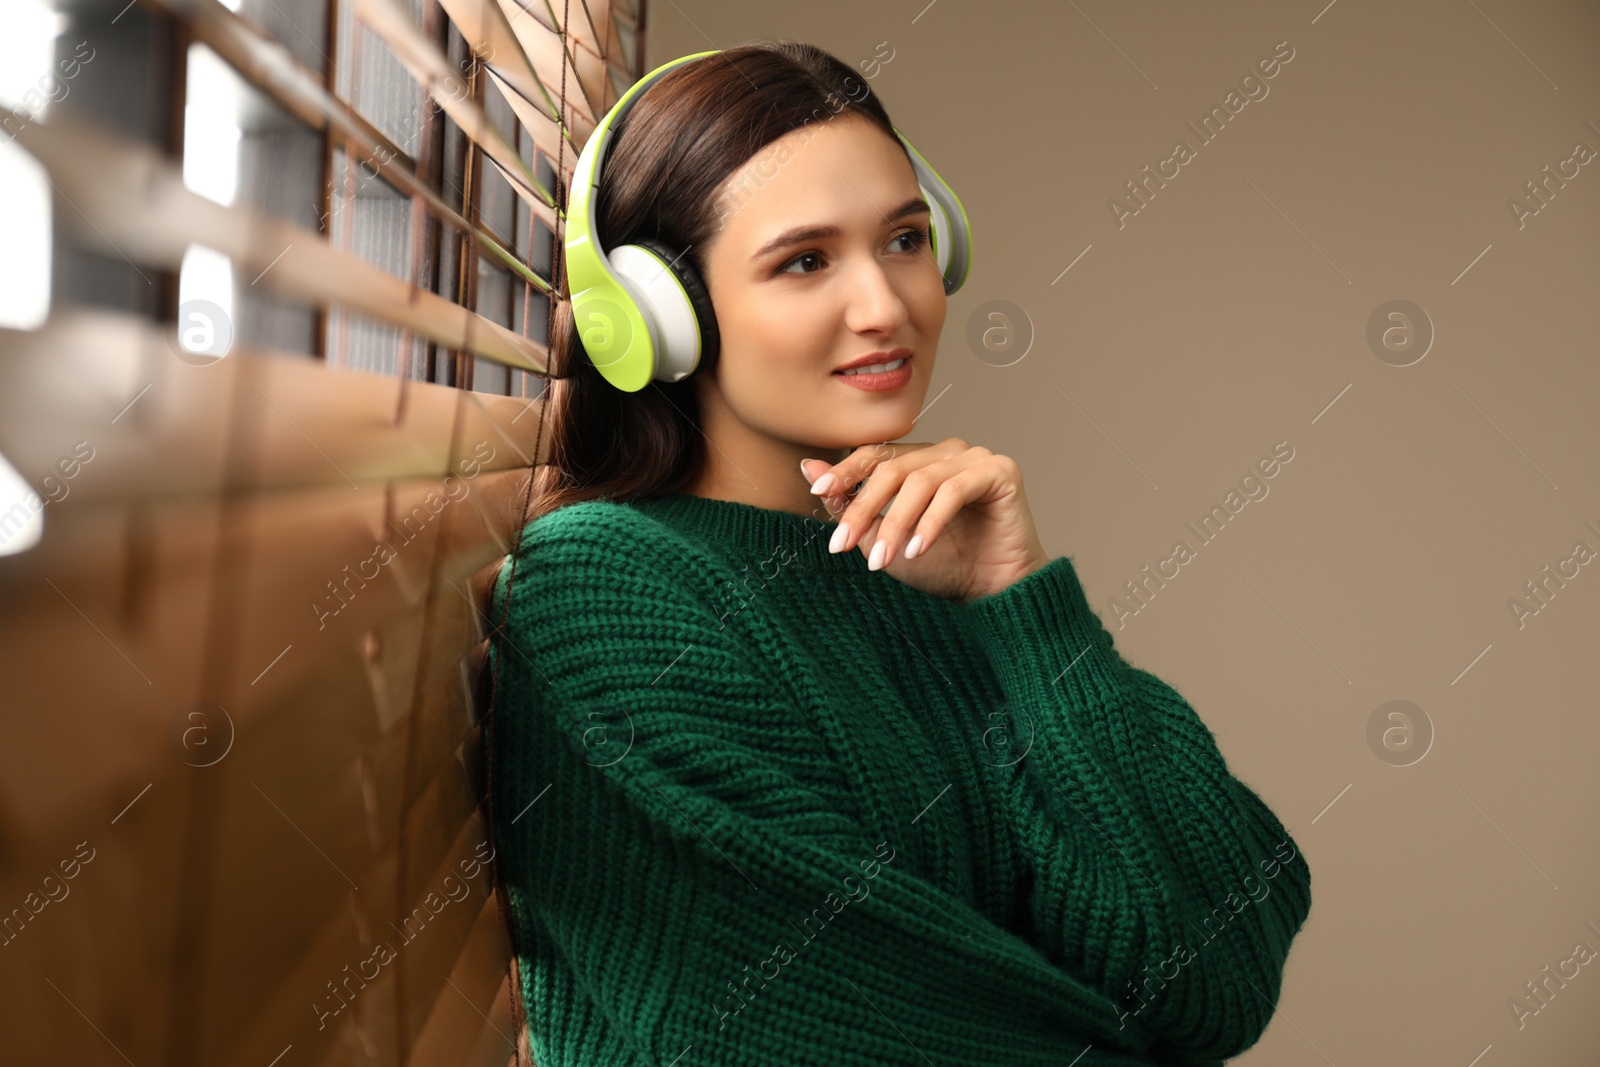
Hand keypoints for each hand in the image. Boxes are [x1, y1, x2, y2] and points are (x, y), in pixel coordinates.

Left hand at [800, 438, 1051, 602]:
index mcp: (921, 460)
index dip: (846, 471)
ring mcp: (976, 458)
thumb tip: (809, 468)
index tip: (817, 492)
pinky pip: (955, 490)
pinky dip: (931, 521)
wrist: (993, 593)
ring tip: (882, 561)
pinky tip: (917, 549)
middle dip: (864, 508)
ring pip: (921, 481)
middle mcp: (948, 452)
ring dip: (896, 523)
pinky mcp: (1000, 472)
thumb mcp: (883, 539)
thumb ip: (850, 505)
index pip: (876, 454)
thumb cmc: (942, 567)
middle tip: (843, 545)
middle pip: (894, 467)